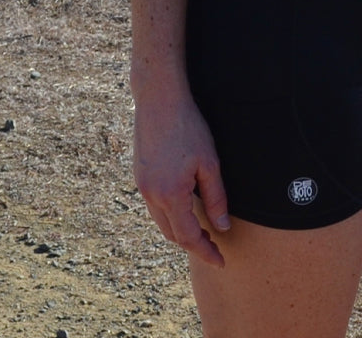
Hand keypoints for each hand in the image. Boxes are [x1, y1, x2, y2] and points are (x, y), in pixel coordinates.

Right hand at [133, 91, 231, 266]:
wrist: (159, 99)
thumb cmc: (188, 127)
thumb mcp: (209, 162)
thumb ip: (216, 197)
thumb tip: (222, 227)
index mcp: (170, 195)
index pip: (189, 237)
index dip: (205, 252)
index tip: (220, 261)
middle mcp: (151, 195)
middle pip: (172, 234)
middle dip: (193, 244)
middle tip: (214, 245)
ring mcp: (142, 186)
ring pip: (161, 221)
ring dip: (180, 230)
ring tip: (202, 229)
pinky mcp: (139, 175)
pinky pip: (154, 206)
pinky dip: (169, 213)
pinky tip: (184, 206)